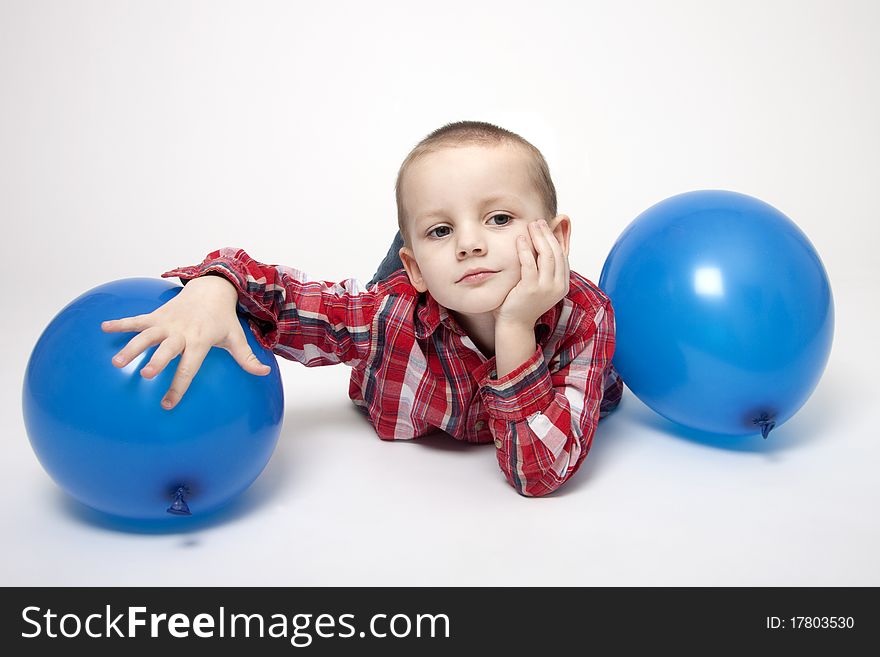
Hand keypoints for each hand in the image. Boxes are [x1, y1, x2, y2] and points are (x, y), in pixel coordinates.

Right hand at [101, 275, 270, 409]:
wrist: (212, 289)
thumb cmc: (222, 320)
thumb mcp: (236, 338)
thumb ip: (247, 358)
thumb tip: (266, 372)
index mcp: (200, 341)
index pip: (189, 367)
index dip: (179, 386)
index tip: (167, 405)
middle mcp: (181, 333)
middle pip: (167, 349)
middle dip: (156, 361)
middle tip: (145, 375)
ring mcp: (167, 323)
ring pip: (147, 335)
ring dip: (131, 346)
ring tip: (116, 362)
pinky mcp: (157, 315)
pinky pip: (137, 319)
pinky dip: (120, 323)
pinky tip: (103, 328)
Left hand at [493, 219, 569, 326]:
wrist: (515, 324)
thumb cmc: (523, 303)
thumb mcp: (539, 283)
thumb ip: (543, 267)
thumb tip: (543, 245)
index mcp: (562, 284)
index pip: (562, 255)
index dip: (554, 238)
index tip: (545, 226)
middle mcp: (558, 286)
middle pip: (556, 252)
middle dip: (547, 234)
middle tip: (538, 222)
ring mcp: (546, 288)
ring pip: (547, 255)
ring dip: (538, 237)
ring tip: (531, 226)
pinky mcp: (531, 289)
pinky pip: (530, 263)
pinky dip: (525, 249)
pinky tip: (520, 239)